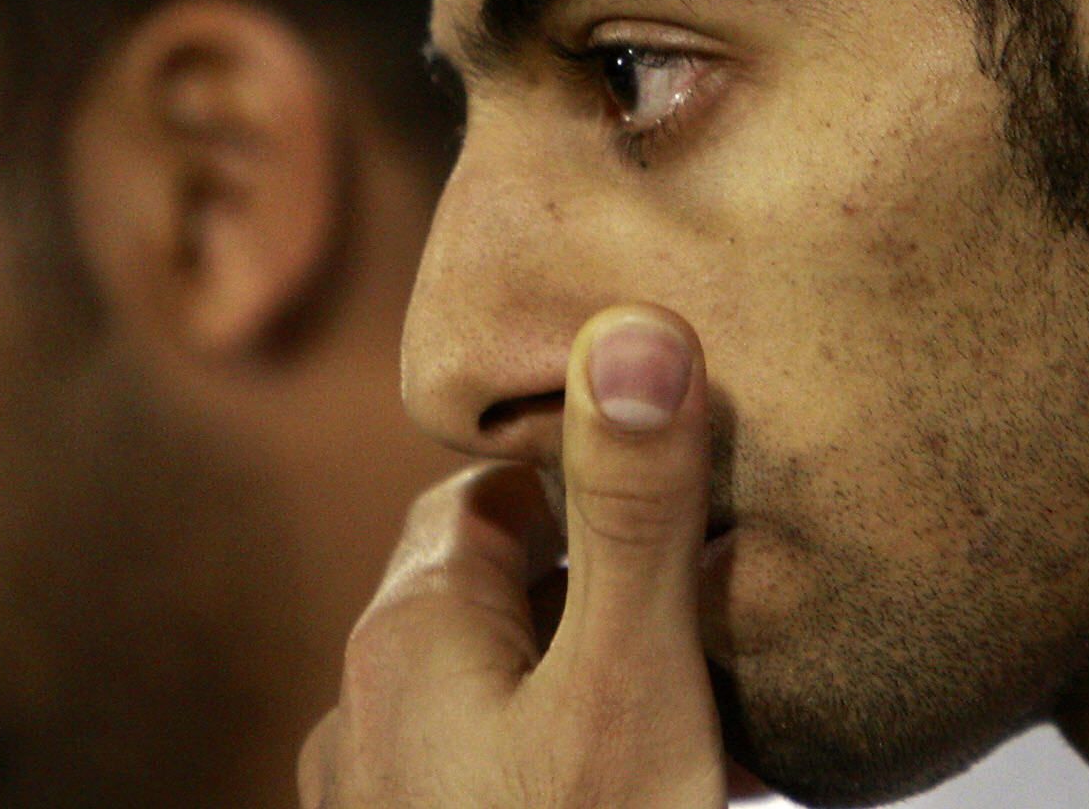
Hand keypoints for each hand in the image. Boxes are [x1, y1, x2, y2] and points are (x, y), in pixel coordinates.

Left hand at [301, 305, 728, 808]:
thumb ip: (633, 515)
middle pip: (498, 595)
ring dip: (589, 674)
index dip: (589, 474)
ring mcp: (378, 799)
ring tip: (712, 684)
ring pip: (500, 692)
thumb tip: (633, 326)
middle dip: (602, 579)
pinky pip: (495, 771)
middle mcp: (365, 710)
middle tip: (724, 582)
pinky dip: (568, 749)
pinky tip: (653, 775)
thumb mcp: (625, 683)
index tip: (681, 472)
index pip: (491, 495)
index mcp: (406, 631)